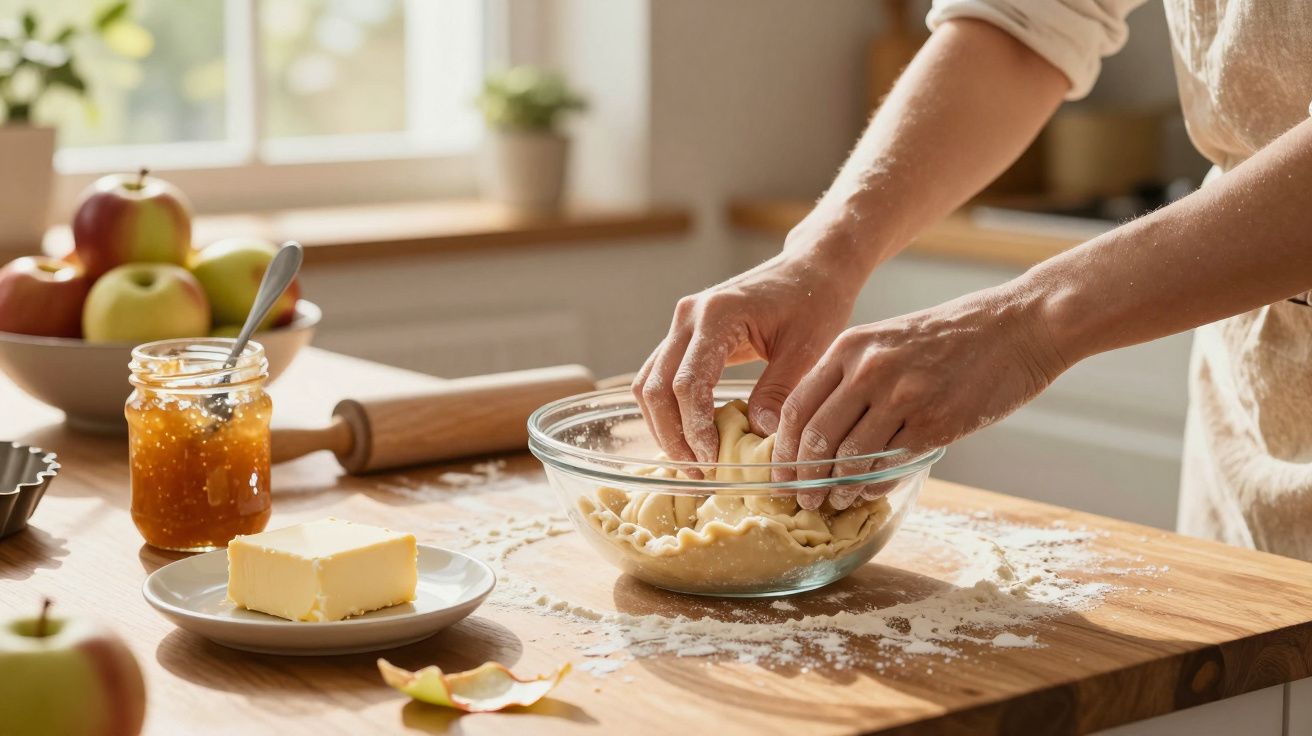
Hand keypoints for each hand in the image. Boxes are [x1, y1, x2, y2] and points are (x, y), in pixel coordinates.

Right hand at [632, 233, 867, 466]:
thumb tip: (758, 439)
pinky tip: (690, 437)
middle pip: (656, 388)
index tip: (713, 462)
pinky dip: (668, 410)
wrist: (812, 267)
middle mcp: (688, 317)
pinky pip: (660, 377)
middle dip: (673, 436)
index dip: (694, 429)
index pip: (688, 384)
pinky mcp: (685, 335)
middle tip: (699, 473)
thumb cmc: (815, 302)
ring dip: (664, 427)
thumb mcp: (808, 350)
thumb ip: (779, 392)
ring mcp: (681, 324)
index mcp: (718, 315)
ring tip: (693, 463)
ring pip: (649, 385)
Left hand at [772, 284, 1068, 508]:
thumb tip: (818, 432)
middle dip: (803, 478)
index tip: (781, 473)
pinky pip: (889, 466)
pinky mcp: (934, 423)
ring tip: (835, 501)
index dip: (784, 449)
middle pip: (816, 438)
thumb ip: (851, 377)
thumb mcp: (888, 340)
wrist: (1018, 326)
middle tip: (801, 499)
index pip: (798, 408)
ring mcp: (902, 397)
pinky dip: (873, 486)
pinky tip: (869, 492)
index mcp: (850, 347)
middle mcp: (869, 371)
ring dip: (837, 488)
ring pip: (849, 458)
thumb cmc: (952, 336)